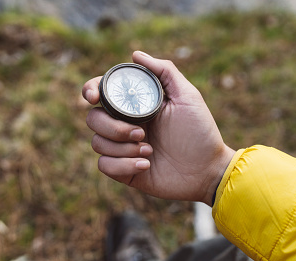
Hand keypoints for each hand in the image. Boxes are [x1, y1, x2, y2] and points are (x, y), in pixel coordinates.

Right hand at [82, 51, 234, 204]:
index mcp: (134, 106)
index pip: (101, 93)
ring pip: (97, 143)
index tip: (94, 98)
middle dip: (113, 127)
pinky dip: (123, 165)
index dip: (89, 91)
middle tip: (140, 133)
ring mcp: (123, 149)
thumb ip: (165, 71)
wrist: (207, 169)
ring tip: (149, 151)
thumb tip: (135, 54)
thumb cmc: (199, 131)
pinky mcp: (124, 170)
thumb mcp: (187, 96)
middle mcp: (124, 125)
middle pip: (93, 119)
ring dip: (122, 148)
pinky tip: (146, 165)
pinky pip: (104, 165)